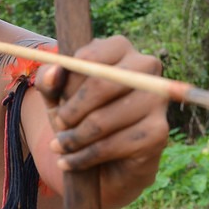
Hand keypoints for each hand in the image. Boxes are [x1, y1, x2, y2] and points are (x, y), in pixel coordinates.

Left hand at [34, 36, 169, 206]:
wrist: (105, 161)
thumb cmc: (79, 116)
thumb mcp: (57, 96)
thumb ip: (48, 78)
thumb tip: (55, 72)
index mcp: (120, 47)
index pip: (89, 58)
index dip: (67, 83)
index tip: (57, 100)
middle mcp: (145, 66)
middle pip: (100, 85)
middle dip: (71, 111)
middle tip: (58, 124)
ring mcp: (156, 99)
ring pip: (103, 120)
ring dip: (73, 138)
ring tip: (59, 146)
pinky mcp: (159, 131)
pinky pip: (112, 145)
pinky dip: (83, 157)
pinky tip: (70, 161)